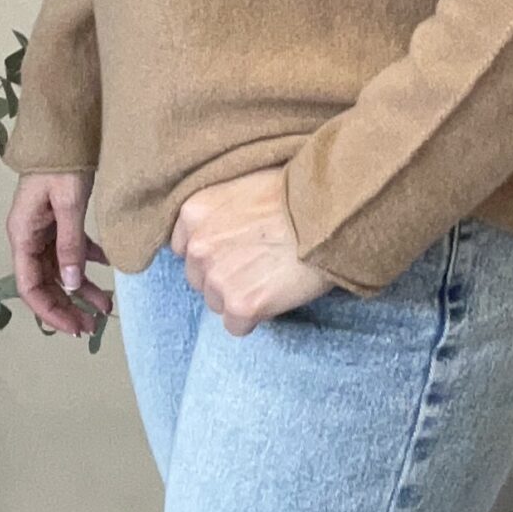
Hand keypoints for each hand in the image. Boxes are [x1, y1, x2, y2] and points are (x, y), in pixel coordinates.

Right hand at [7, 172, 114, 337]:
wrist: (65, 131)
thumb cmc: (61, 165)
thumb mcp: (67, 205)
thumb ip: (69, 244)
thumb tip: (72, 284)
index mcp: (22, 234)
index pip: (29, 286)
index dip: (49, 311)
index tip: (73, 327)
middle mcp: (29, 236)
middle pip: (45, 282)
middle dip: (67, 306)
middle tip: (92, 327)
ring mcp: (44, 229)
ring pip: (61, 269)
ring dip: (81, 288)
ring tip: (106, 306)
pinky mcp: (60, 220)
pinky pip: (72, 249)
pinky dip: (89, 261)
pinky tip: (109, 267)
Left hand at [170, 166, 334, 335]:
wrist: (328, 214)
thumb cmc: (295, 194)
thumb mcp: (244, 185)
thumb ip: (219, 211)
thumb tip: (219, 232)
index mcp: (194, 212)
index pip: (184, 248)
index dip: (213, 251)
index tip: (236, 248)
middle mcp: (198, 246)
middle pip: (199, 278)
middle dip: (223, 275)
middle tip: (258, 263)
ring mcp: (217, 278)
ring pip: (216, 303)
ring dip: (238, 296)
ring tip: (270, 276)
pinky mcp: (240, 305)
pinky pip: (236, 326)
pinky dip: (254, 317)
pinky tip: (275, 294)